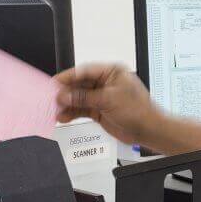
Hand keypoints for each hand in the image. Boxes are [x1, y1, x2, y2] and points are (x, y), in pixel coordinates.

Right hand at [54, 63, 200, 153]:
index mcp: (111, 72)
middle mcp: (106, 82)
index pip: (84, 71)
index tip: (55, 83)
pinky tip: (64, 117)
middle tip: (52, 98)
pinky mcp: (100, 110)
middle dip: (66, 93)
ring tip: (57, 111)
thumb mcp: (109, 99)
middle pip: (80, 85)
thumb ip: (85, 97)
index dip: (68, 77)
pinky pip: (82, 109)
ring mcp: (102, 97)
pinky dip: (73, 113)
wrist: (148, 130)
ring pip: (79, 98)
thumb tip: (66, 95)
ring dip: (68, 105)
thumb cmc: (138, 110)